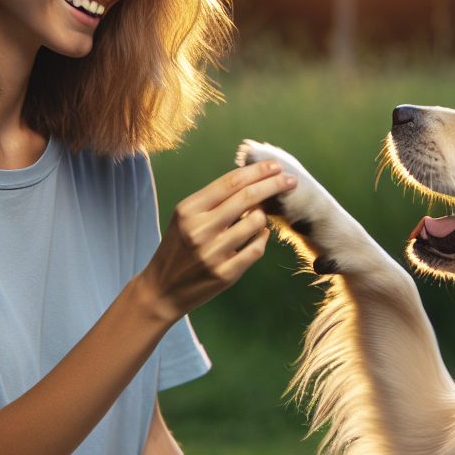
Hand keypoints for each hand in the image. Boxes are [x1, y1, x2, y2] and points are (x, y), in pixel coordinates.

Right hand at [140, 160, 296, 322]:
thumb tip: (253, 181)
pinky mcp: (225, 274)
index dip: (257, 171)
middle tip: (291, 181)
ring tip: (258, 218)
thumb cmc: (178, 247)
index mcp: (189, 210)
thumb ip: (214, 200)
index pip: (230, 182)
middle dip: (274, 185)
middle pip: (247, 197)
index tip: (275, 166)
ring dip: (264, 216)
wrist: (162, 288)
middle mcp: (199, 229)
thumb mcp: (185, 217)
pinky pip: (257, 249)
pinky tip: (259, 235)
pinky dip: (262, 238)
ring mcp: (212, 253)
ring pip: (256, 222)